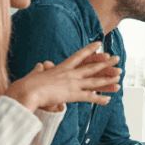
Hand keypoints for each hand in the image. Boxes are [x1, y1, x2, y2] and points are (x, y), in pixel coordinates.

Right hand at [5, 41, 121, 112]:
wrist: (25, 91)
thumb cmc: (26, 85)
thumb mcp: (34, 74)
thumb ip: (39, 70)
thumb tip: (40, 65)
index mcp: (61, 68)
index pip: (78, 56)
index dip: (89, 50)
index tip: (99, 44)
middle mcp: (69, 74)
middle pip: (91, 66)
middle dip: (106, 63)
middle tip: (117, 58)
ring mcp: (72, 83)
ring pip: (94, 80)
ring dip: (108, 79)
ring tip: (119, 76)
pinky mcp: (72, 94)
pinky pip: (89, 97)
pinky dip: (99, 98)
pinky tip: (108, 99)